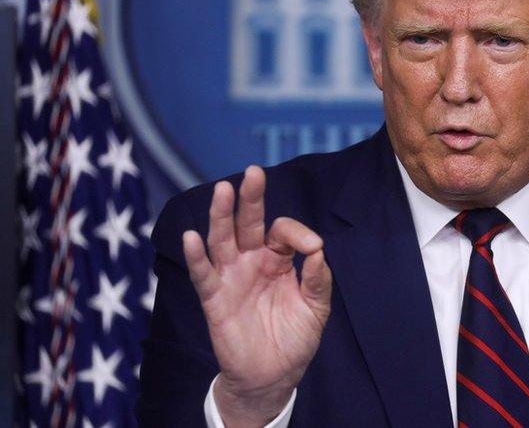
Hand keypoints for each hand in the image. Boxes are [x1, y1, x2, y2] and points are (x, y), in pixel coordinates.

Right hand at [182, 166, 331, 426]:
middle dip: (250, 198)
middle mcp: (252, 262)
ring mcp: (231, 278)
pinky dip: (195, 256)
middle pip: (248, 223)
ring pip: (222, 240)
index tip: (313, 248)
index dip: (297, 233)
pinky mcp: (214, 299)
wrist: (273, 375)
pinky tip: (191, 237)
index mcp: (278, 260)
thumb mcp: (316, 307)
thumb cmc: (295, 338)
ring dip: (221, 216)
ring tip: (223, 190)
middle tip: (253, 172)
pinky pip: (203, 274)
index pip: (282, 231)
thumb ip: (318, 278)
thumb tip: (318, 248)